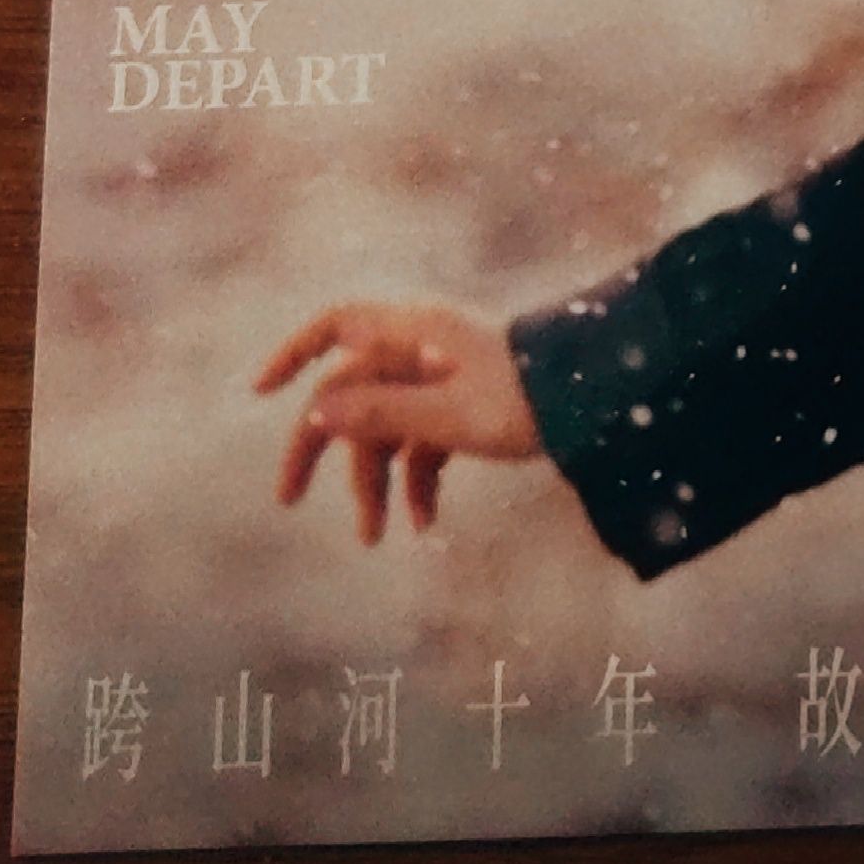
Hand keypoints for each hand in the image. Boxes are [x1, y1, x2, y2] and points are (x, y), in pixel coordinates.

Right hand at [255, 301, 541, 545]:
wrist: (601, 401)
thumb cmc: (527, 399)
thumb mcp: (447, 415)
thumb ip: (380, 413)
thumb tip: (317, 412)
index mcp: (414, 331)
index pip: (337, 324)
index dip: (294, 352)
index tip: (262, 392)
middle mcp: (422, 349)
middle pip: (350, 393)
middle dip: (320, 448)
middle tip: (287, 499)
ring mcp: (443, 378)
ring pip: (387, 428)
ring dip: (377, 481)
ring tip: (377, 538)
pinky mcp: (466, 406)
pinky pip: (424, 442)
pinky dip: (418, 480)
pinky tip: (423, 523)